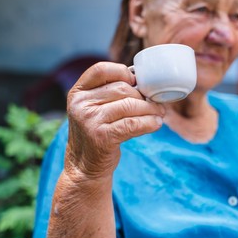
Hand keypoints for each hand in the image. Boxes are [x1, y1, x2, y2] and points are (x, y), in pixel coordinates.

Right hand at [65, 62, 164, 179]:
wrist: (84, 167)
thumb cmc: (95, 133)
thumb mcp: (92, 109)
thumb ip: (107, 94)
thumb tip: (144, 82)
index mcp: (77, 92)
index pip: (101, 69)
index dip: (122, 72)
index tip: (136, 82)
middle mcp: (80, 104)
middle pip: (121, 88)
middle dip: (143, 95)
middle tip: (156, 102)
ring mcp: (89, 120)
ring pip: (129, 105)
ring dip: (150, 109)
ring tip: (159, 113)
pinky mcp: (101, 137)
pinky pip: (132, 124)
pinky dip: (149, 122)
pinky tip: (156, 124)